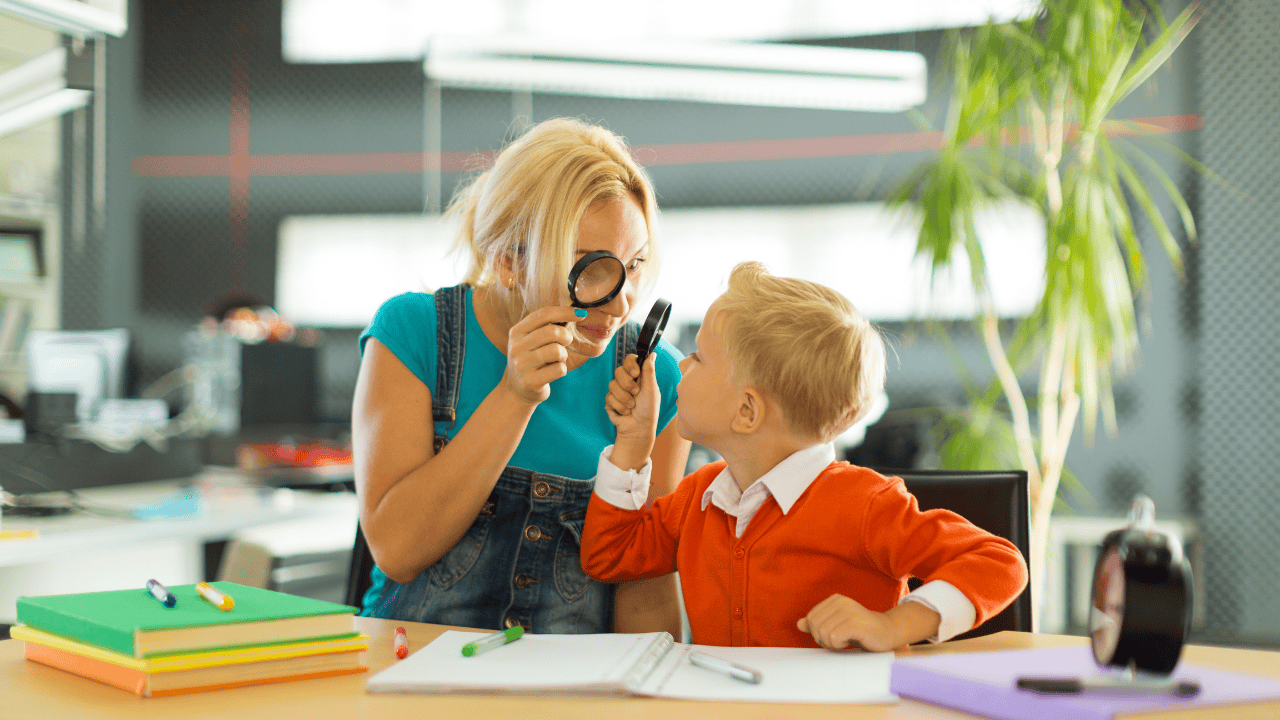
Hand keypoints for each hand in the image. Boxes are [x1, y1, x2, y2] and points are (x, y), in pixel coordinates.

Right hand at [501, 306, 581, 405]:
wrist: (517, 389)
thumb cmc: (532, 359)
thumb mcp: (532, 341)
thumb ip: (547, 327)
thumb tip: (574, 313)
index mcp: (517, 332)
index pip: (543, 315)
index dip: (564, 312)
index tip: (581, 314)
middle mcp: (516, 347)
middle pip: (552, 332)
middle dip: (566, 337)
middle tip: (566, 343)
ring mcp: (521, 365)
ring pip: (556, 351)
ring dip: (564, 355)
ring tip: (557, 359)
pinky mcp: (530, 381)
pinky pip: (559, 369)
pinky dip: (562, 370)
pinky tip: (553, 372)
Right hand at [606, 353, 658, 468]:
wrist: (638, 429)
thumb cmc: (648, 410)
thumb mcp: (651, 389)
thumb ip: (649, 371)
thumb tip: (652, 353)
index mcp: (639, 376)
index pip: (630, 360)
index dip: (630, 364)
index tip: (636, 373)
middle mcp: (627, 381)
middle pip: (618, 371)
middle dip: (627, 384)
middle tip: (636, 393)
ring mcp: (617, 391)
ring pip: (612, 385)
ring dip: (624, 398)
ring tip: (632, 406)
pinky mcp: (610, 401)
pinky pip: (608, 397)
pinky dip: (619, 406)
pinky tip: (625, 412)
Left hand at [797, 594, 908, 652]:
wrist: (888, 633)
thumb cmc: (861, 631)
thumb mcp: (837, 625)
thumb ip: (819, 623)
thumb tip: (799, 624)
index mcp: (835, 599)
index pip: (811, 618)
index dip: (817, 633)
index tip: (831, 637)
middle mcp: (841, 601)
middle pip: (815, 625)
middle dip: (823, 639)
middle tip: (837, 642)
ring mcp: (849, 610)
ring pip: (823, 632)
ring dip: (832, 644)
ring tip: (844, 642)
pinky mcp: (856, 622)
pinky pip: (834, 637)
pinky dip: (838, 645)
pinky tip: (848, 643)